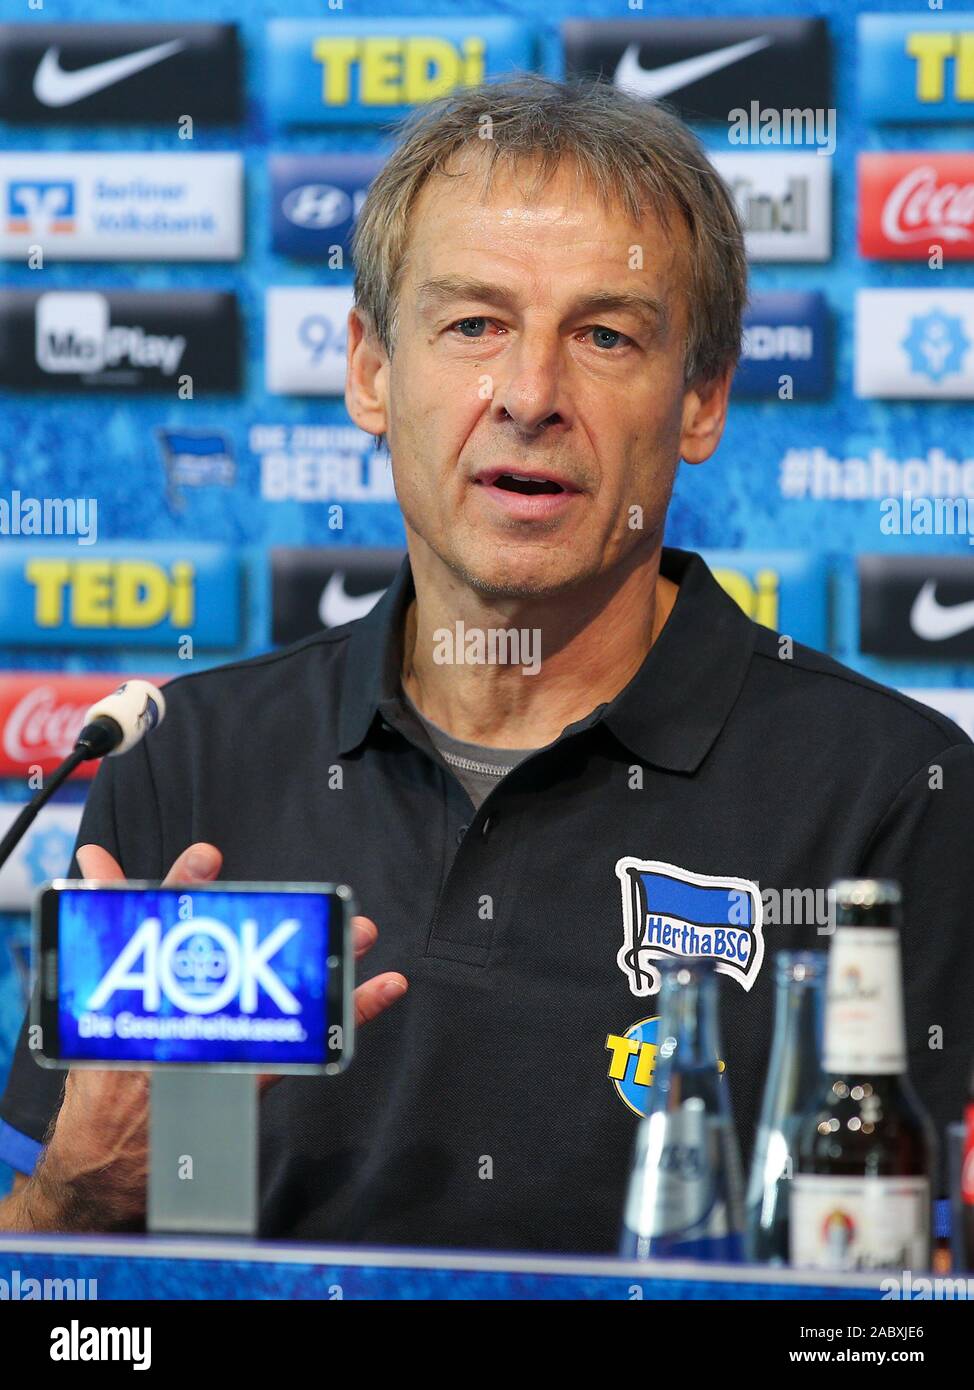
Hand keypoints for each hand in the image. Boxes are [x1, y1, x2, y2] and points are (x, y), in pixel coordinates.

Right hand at [25, 842, 407, 1232]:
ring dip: (325, 969)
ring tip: (360, 935)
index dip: (179, 890)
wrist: (101, 1158)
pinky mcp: (243, 1083)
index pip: (157, 929)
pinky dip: (346, 1015)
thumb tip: (92, 855)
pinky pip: (305, 1045)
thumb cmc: (105, 1062)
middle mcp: (175, 1023)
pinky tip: (382, 989)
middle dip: (269, 933)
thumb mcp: (95, 990)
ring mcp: (211, 1055)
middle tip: (312, 905)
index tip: (207, 857)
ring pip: (277, 1005)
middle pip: (229, 967)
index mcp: (140, 989)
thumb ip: (107, 912)